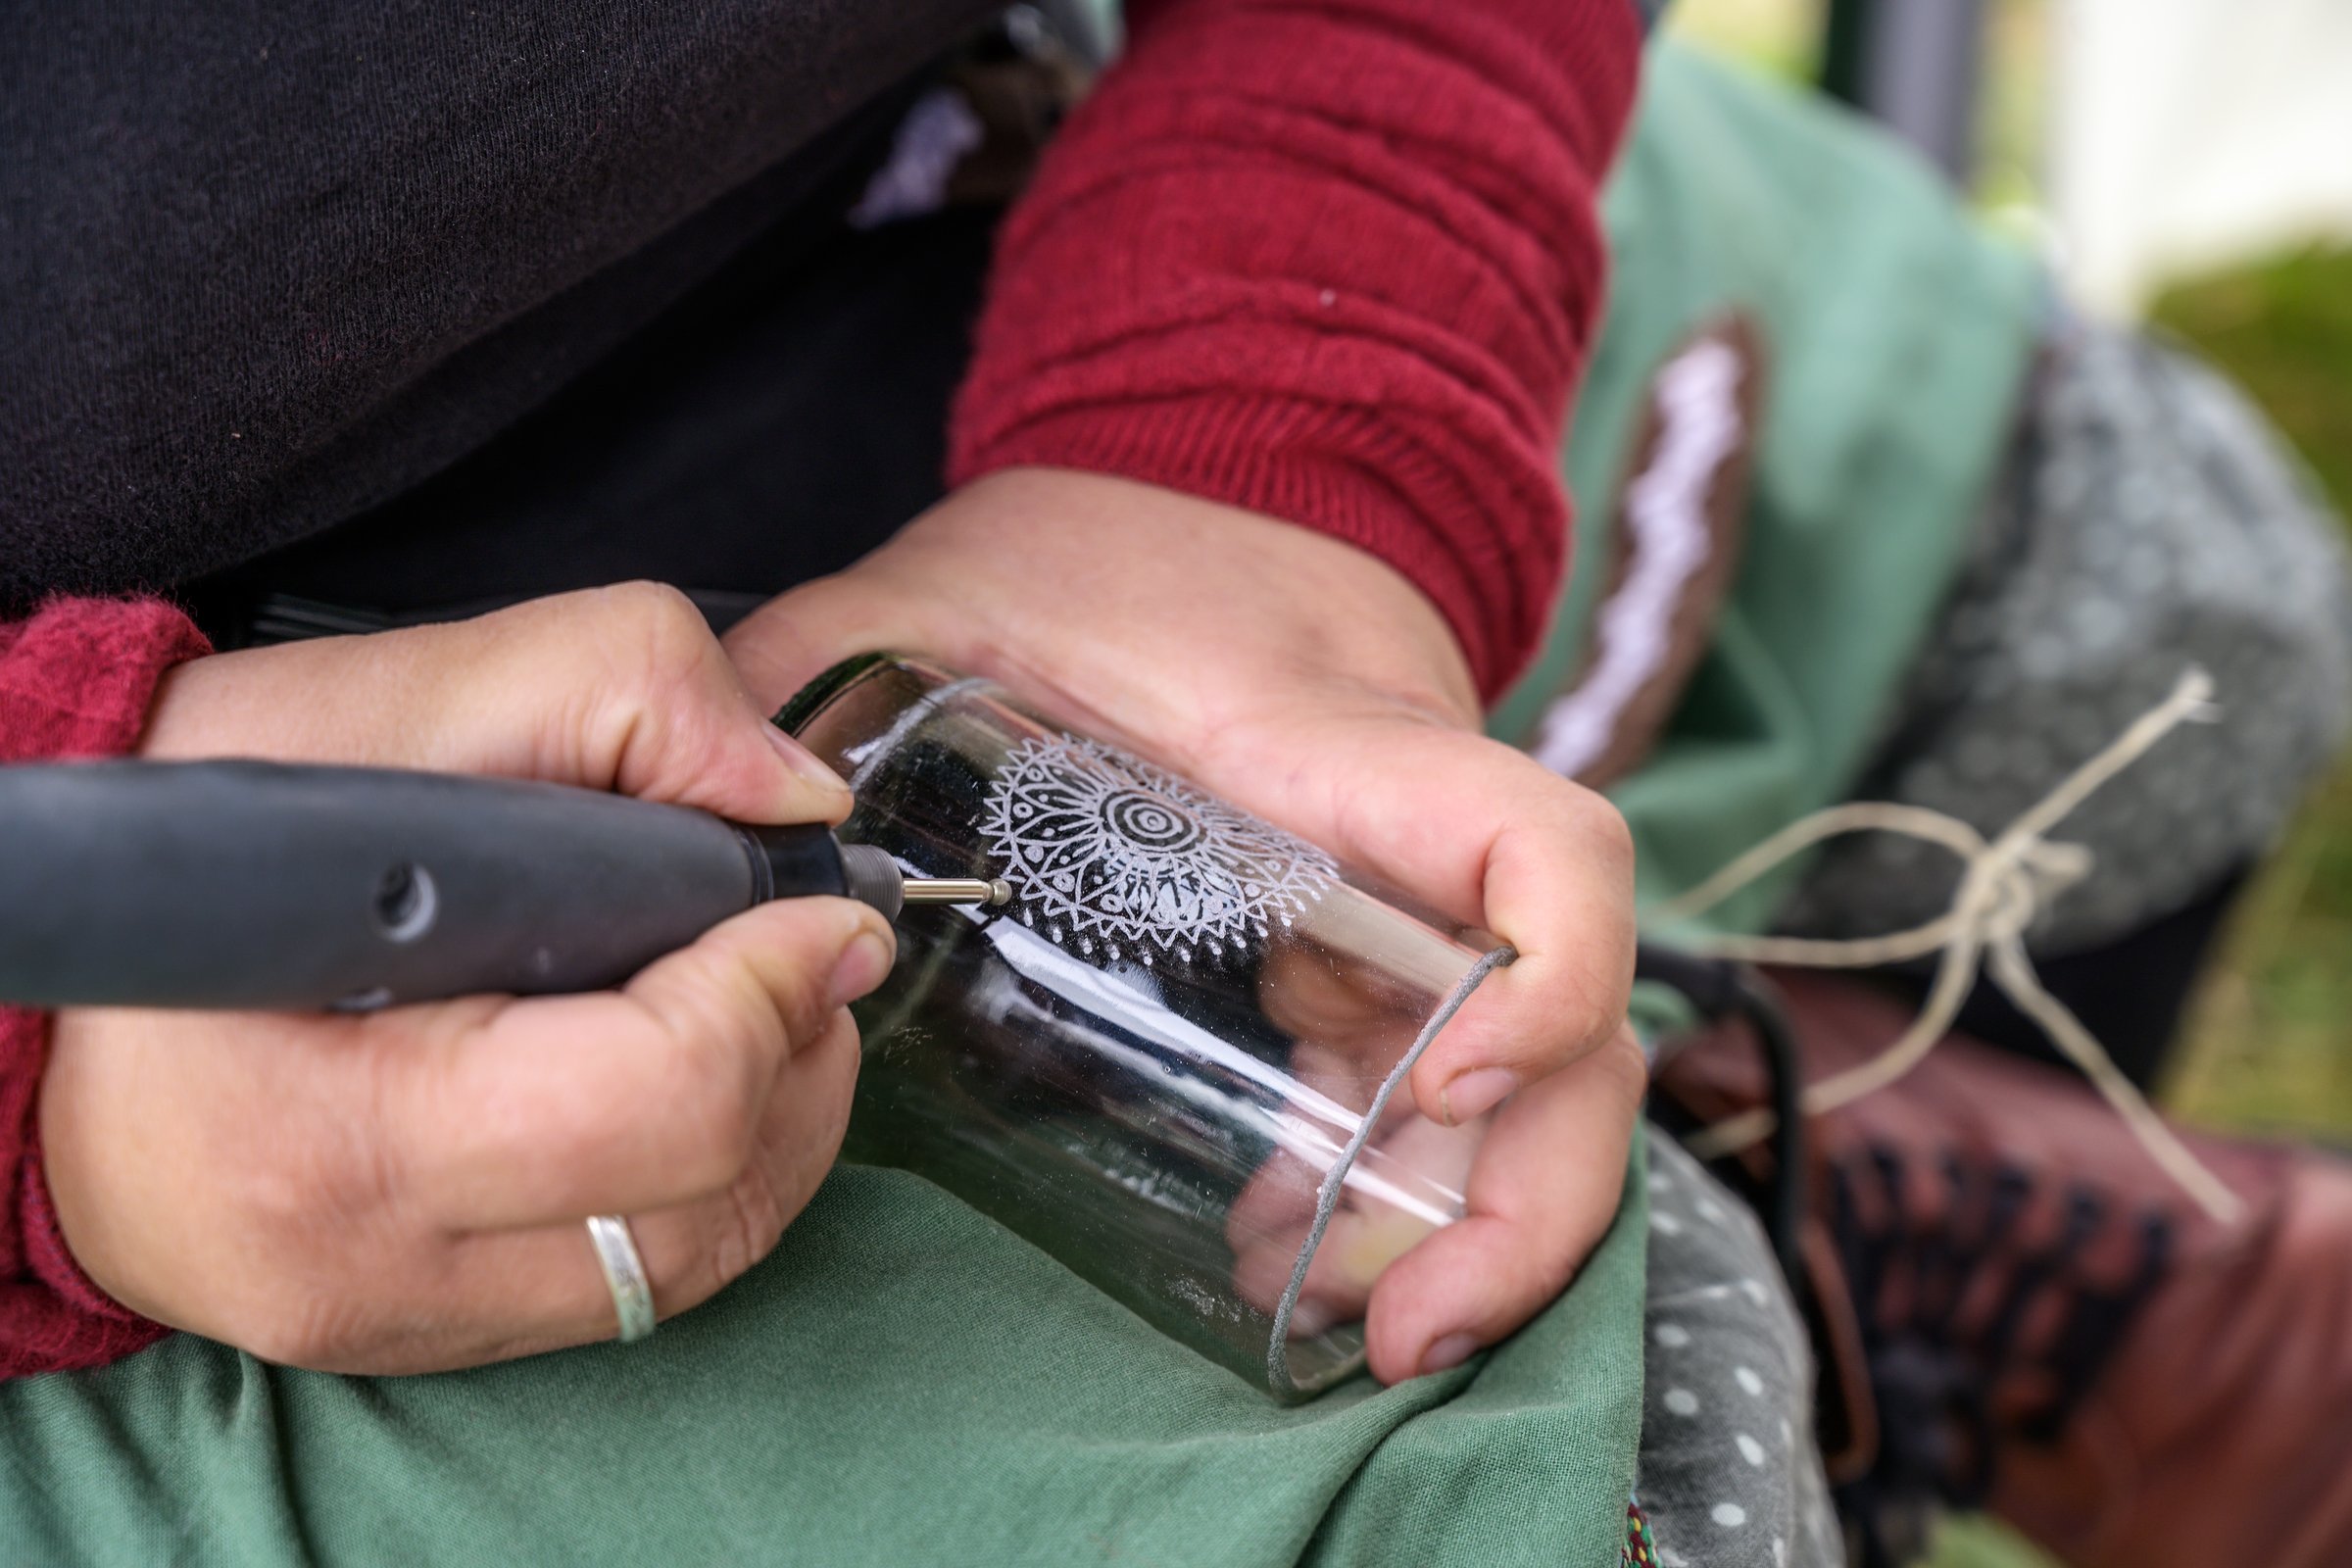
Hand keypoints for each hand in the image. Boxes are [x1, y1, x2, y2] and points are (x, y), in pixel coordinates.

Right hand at [40, 585, 894, 1372]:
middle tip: (804, 952)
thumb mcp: (407, 695)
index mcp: (344, 1114)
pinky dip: (719, 1187)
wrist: (64, 969)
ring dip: (782, 1125)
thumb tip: (796, 795)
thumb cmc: (220, 825)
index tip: (821, 912)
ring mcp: (404, 1315)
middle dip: (800, 1051)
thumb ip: (625, 692)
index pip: (658, 1096)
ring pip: (702, 1258)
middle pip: (707, 1192)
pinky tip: (707, 1090)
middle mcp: (372, 1257)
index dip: (774, 987)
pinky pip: (646, 1289)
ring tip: (767, 1011)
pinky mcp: (428, 1334)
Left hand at [725, 469, 1642, 1383]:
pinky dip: (1389, 1184)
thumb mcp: (936, 588)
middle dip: (1527, 1210)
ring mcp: (1410, 897)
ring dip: (1467, 1229)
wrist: (1206, 474)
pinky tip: (1291, 1244)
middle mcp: (1416, 839)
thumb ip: (806, 674)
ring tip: (1348, 1328)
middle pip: (1579, 1038)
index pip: (1537, 850)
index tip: (1441, 1090)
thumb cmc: (1086, 541)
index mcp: (1340, 748)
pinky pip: (1430, 1080)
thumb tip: (713, 815)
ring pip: (1530, 1087)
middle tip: (1403, 1332)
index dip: (1551, 982)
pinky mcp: (1373, 936)